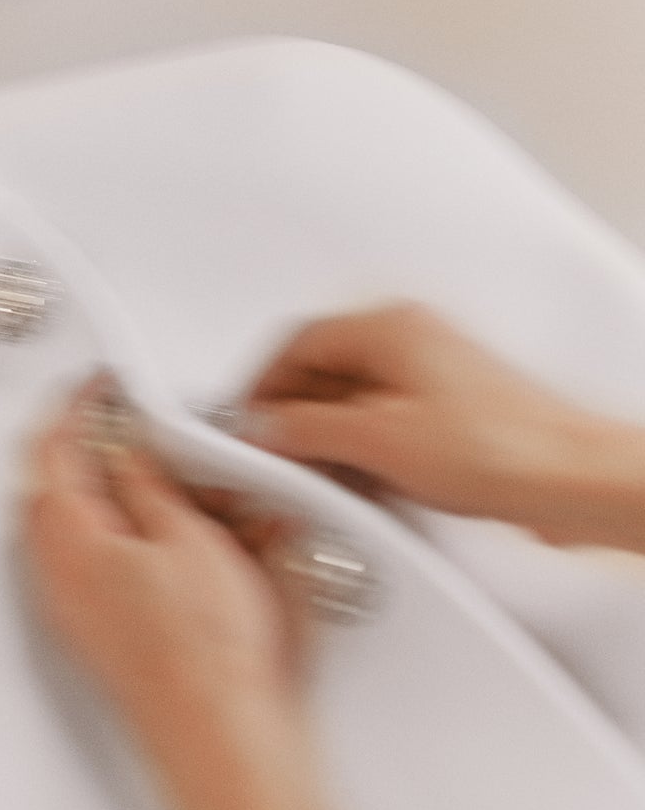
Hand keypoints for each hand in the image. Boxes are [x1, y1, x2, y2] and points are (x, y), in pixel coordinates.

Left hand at [20, 377, 309, 736]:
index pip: (52, 450)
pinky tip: (165, 530)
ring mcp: (74, 608)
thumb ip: (145, 484)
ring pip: (71, 525)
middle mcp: (57, 576)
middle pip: (49, 487)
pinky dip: (120, 530)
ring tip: (156, 474)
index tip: (101, 385)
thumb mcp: (187, 538)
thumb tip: (122, 446)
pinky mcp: (98, 631)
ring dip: (103, 490)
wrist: (221, 734)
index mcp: (68, 540)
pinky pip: (92, 561)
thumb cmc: (208, 651)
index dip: (76, 407)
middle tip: (119, 420)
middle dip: (81, 446)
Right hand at [241, 303, 619, 542]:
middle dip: (291, 413)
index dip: (259, 383)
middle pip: (322, 369)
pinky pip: (380, 421)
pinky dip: (358, 448)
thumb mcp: (378, 440)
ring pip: (350, 398)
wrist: (568, 480)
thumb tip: (265, 427)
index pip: (296, 342)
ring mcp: (429, 376)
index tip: (242, 419)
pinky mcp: (445, 413)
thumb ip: (308, 429)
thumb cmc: (499, 448)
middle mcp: (409, 341)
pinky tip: (358, 480)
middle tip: (271, 450)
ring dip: (325, 435)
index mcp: (389, 328)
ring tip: (315, 471)